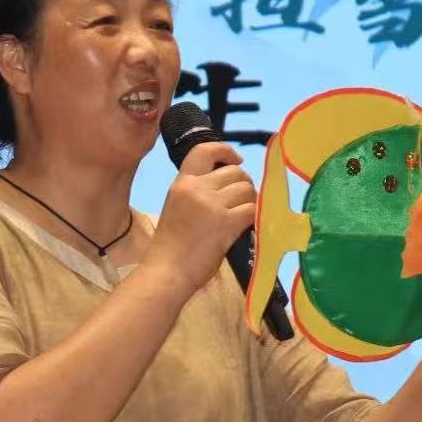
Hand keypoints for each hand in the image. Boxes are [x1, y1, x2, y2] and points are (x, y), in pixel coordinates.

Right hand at [144, 142, 256, 298]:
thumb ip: (198, 193)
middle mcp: (197, 188)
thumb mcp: (177, 208)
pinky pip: (252, 209)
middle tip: (242, 201)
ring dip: (251, 201)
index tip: (236, 160)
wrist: (167, 271)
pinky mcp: (226, 222)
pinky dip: (254, 218)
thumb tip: (230, 188)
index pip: (204, 150)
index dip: (225, 150)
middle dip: (244, 184)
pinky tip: (247, 227)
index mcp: (182, 183)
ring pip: (247, 190)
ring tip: (243, 215)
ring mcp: (212, 204)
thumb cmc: (170, 247)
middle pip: (235, 172)